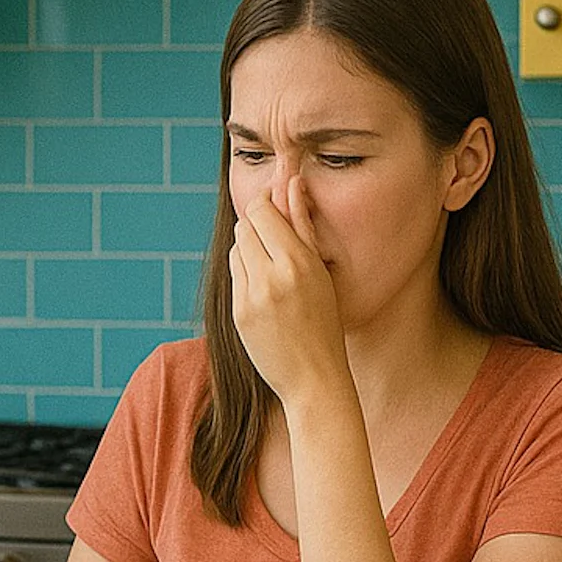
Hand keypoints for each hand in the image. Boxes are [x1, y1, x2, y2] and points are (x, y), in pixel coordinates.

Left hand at [228, 170, 349, 405]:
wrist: (313, 378)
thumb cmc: (325, 321)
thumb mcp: (322, 271)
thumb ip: (304, 226)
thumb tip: (292, 182)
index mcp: (298, 264)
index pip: (262, 211)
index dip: (263, 201)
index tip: (272, 201)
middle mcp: (271, 278)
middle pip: (245, 227)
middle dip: (256, 223)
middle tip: (274, 232)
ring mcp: (250, 297)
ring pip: (236, 249)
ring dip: (249, 247)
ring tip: (273, 264)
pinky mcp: (238, 313)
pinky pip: (235, 275)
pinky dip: (246, 272)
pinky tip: (265, 286)